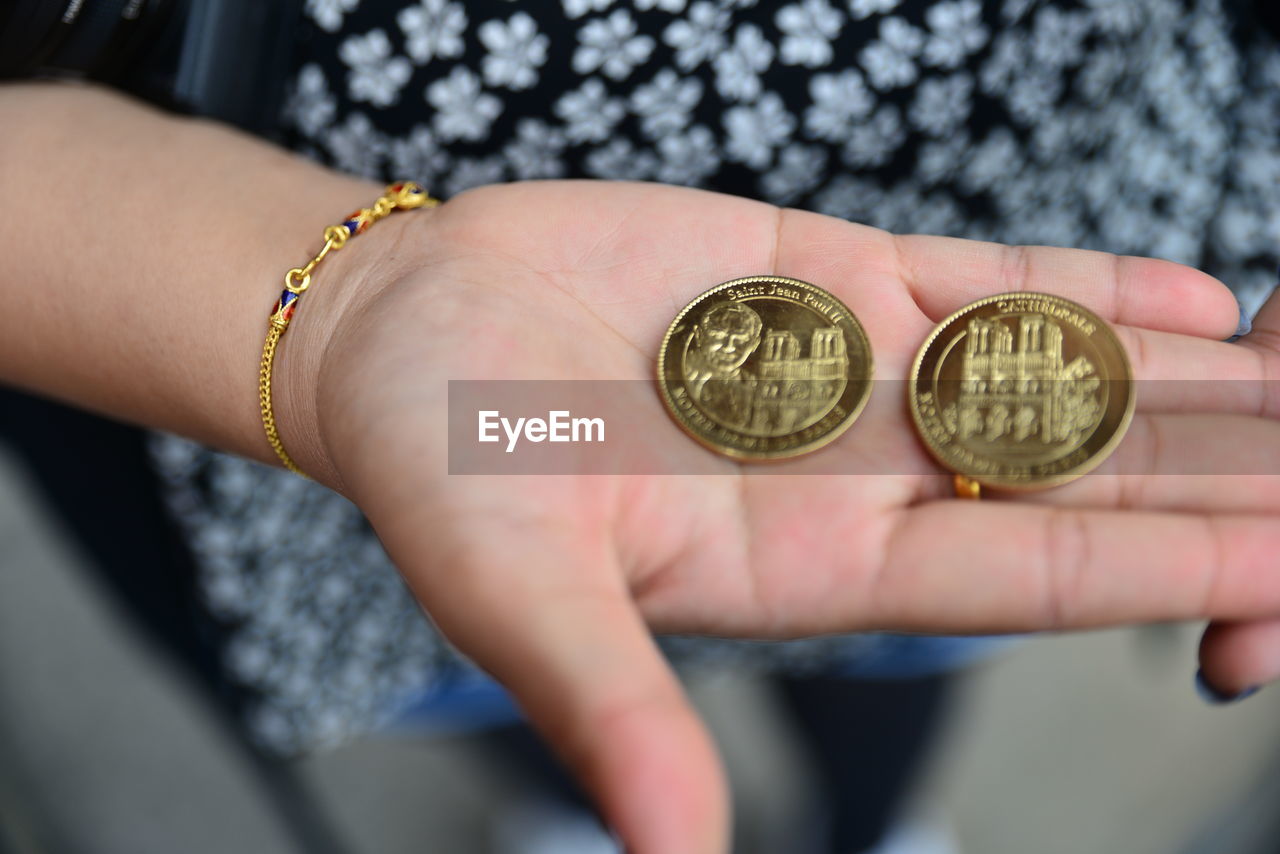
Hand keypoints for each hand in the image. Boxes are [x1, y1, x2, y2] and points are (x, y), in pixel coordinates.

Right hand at [296, 181, 1278, 853]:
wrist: (400, 331)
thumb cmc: (439, 463)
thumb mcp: (515, 588)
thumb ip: (608, 701)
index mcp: (801, 566)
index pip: (1015, 572)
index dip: (1157, 566)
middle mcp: (848, 475)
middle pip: (1064, 478)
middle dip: (1212, 475)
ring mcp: (845, 370)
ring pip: (1045, 376)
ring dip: (1181, 380)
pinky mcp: (817, 275)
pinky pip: (975, 279)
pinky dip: (1079, 283)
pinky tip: (1187, 292)